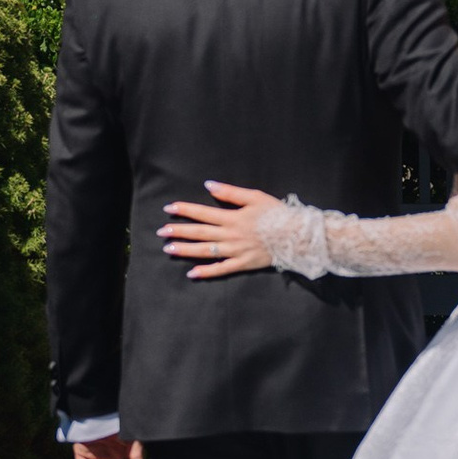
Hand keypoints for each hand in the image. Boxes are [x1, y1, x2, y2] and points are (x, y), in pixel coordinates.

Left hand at [162, 183, 281, 277]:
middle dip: (179, 231)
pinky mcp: (243, 264)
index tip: (168, 209)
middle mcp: (230, 235)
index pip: (203, 213)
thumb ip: (230, 192)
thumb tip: (209, 185)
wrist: (296, 235)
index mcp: (233, 217)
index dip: (184, 210)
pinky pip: (221, 269)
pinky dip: (206, 272)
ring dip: (186, 250)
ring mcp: (236, 251)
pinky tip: (191, 273)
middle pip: (200, 233)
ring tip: (169, 249)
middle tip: (161, 232)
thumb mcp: (255, 197)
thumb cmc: (277, 214)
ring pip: (205, 251)